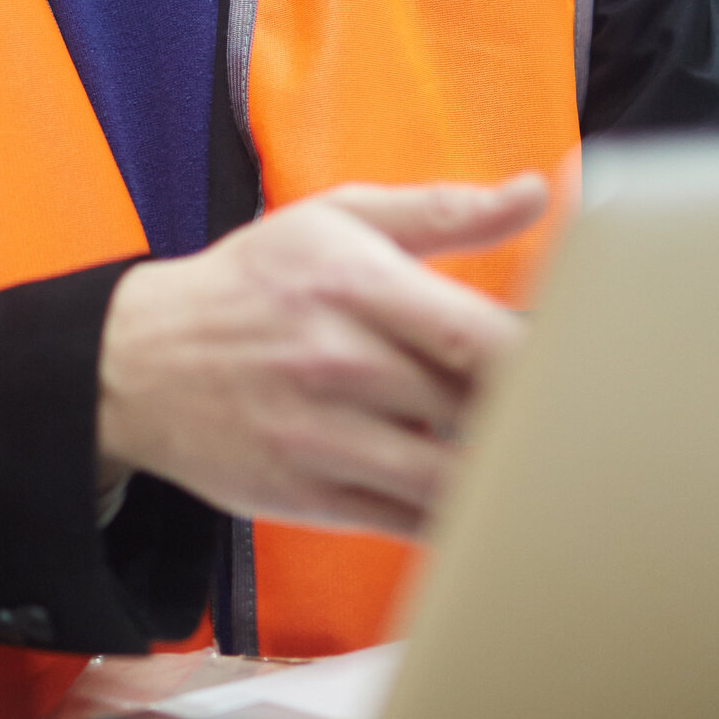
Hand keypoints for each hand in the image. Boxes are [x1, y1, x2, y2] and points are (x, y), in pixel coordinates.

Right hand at [96, 177, 544, 534]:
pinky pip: (412, 524)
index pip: (480, 336)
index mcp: (353, 286)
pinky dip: (459, 518)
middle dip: (531, 413)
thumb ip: (441, 211)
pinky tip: (483, 497)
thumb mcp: (333, 222)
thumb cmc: (250, 285)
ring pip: (452, 479)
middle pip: (477, 410)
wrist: (134, 364)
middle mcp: (337, 365)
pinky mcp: (310, 498)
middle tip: (571, 409)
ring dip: (501, 472)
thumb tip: (535, 193)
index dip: (547, 357)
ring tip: (533, 457)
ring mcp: (322, 440)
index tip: (585, 356)